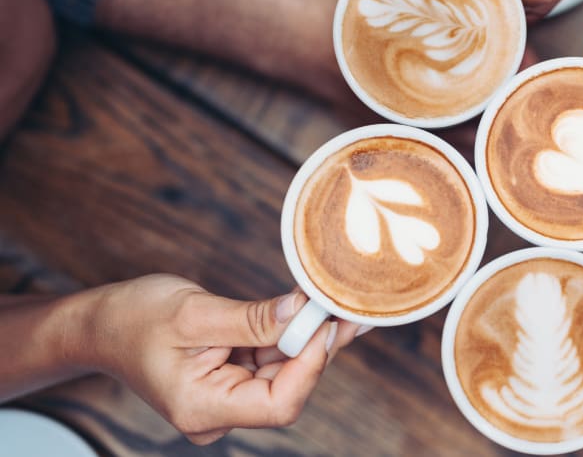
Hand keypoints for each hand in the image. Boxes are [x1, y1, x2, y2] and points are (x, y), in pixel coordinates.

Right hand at [84, 274, 363, 444]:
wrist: (100, 325)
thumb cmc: (134, 318)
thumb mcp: (195, 313)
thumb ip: (253, 319)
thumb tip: (303, 312)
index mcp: (203, 408)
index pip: (279, 403)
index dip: (311, 365)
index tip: (326, 323)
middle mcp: (217, 414)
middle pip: (288, 388)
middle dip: (317, 347)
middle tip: (347, 307)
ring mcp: (225, 399)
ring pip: (284, 373)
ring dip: (309, 339)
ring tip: (338, 305)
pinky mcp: (230, 381)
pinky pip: (271, 362)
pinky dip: (291, 337)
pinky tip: (317, 313)